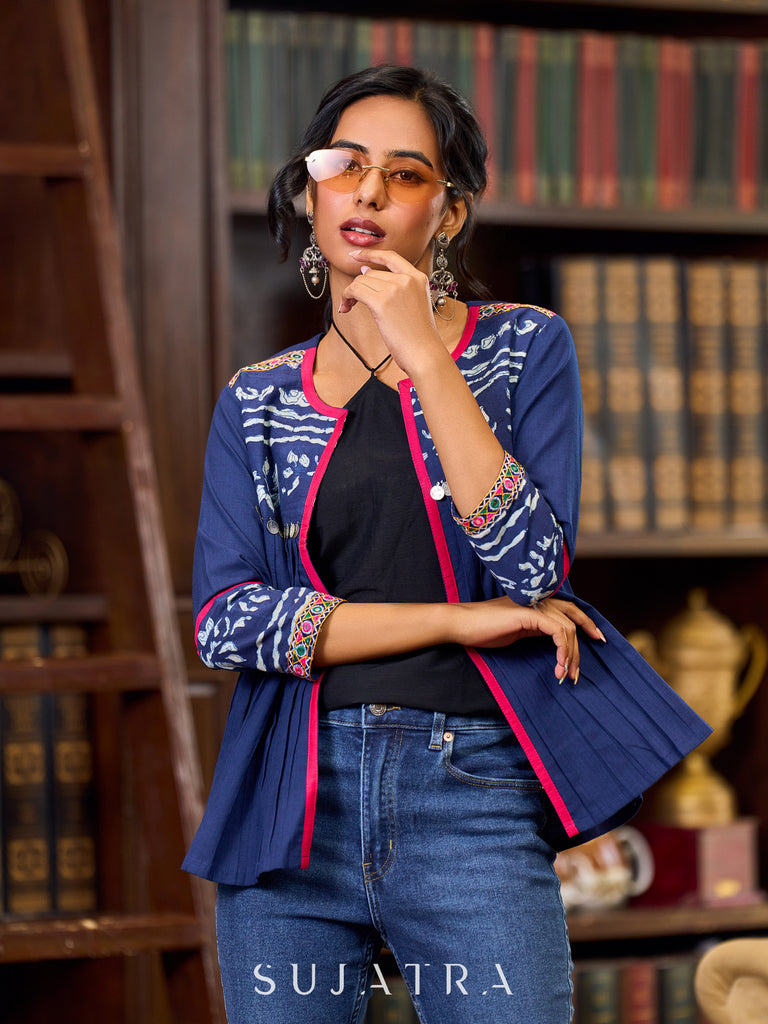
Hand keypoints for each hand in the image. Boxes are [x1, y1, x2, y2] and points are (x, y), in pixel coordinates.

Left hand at [338, 249, 447, 376]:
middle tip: (352, 301)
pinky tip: (346, 308)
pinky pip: (355, 290)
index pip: (391, 257)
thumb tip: (366, 271)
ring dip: (351, 293)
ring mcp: (395, 289)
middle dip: (358, 285)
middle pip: (371, 273)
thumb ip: (395, 287)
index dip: (371, 254)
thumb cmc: (419, 336)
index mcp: (418, 278)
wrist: (424, 353)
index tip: (356, 255)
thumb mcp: (414, 304)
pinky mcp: (382, 302)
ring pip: (361, 281)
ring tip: (350, 306)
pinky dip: (346, 297)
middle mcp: (407, 279)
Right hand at [451, 595, 604, 682]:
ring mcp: (535, 606)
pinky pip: (558, 632)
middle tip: (578, 672)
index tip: (598, 640)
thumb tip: (555, 644)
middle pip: (573, 620)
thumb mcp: (517, 632)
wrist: (462, 624)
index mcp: (537, 604)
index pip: (570, 610)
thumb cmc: (484, 630)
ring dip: (570, 656)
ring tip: (565, 675)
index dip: (587, 623)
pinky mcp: (530, 614)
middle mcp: (540, 601)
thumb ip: (536, 631)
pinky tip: (558, 667)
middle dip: (582, 645)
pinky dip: (562, 651)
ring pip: (568, 629)